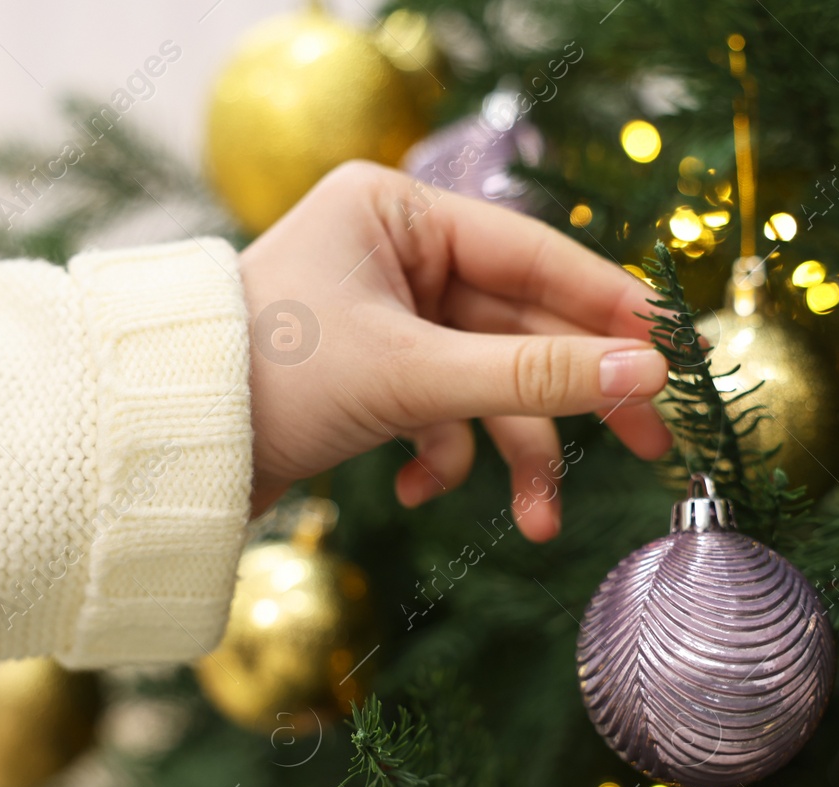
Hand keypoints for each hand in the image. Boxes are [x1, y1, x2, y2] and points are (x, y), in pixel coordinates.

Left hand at [239, 161, 671, 542]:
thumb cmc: (270, 383)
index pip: (535, 255)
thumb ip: (535, 377)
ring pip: (485, 381)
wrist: (162, 453)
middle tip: (651, 446)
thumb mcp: (413, 377)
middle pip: (521, 325)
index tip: (677, 357)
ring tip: (540, 522)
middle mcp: (395, 253)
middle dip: (573, 398)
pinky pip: (438, 410)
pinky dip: (439, 456)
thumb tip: (647, 374)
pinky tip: (410, 486)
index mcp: (397, 212)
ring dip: (513, 452)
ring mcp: (385, 316)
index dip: (611, 311)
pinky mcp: (371, 373)